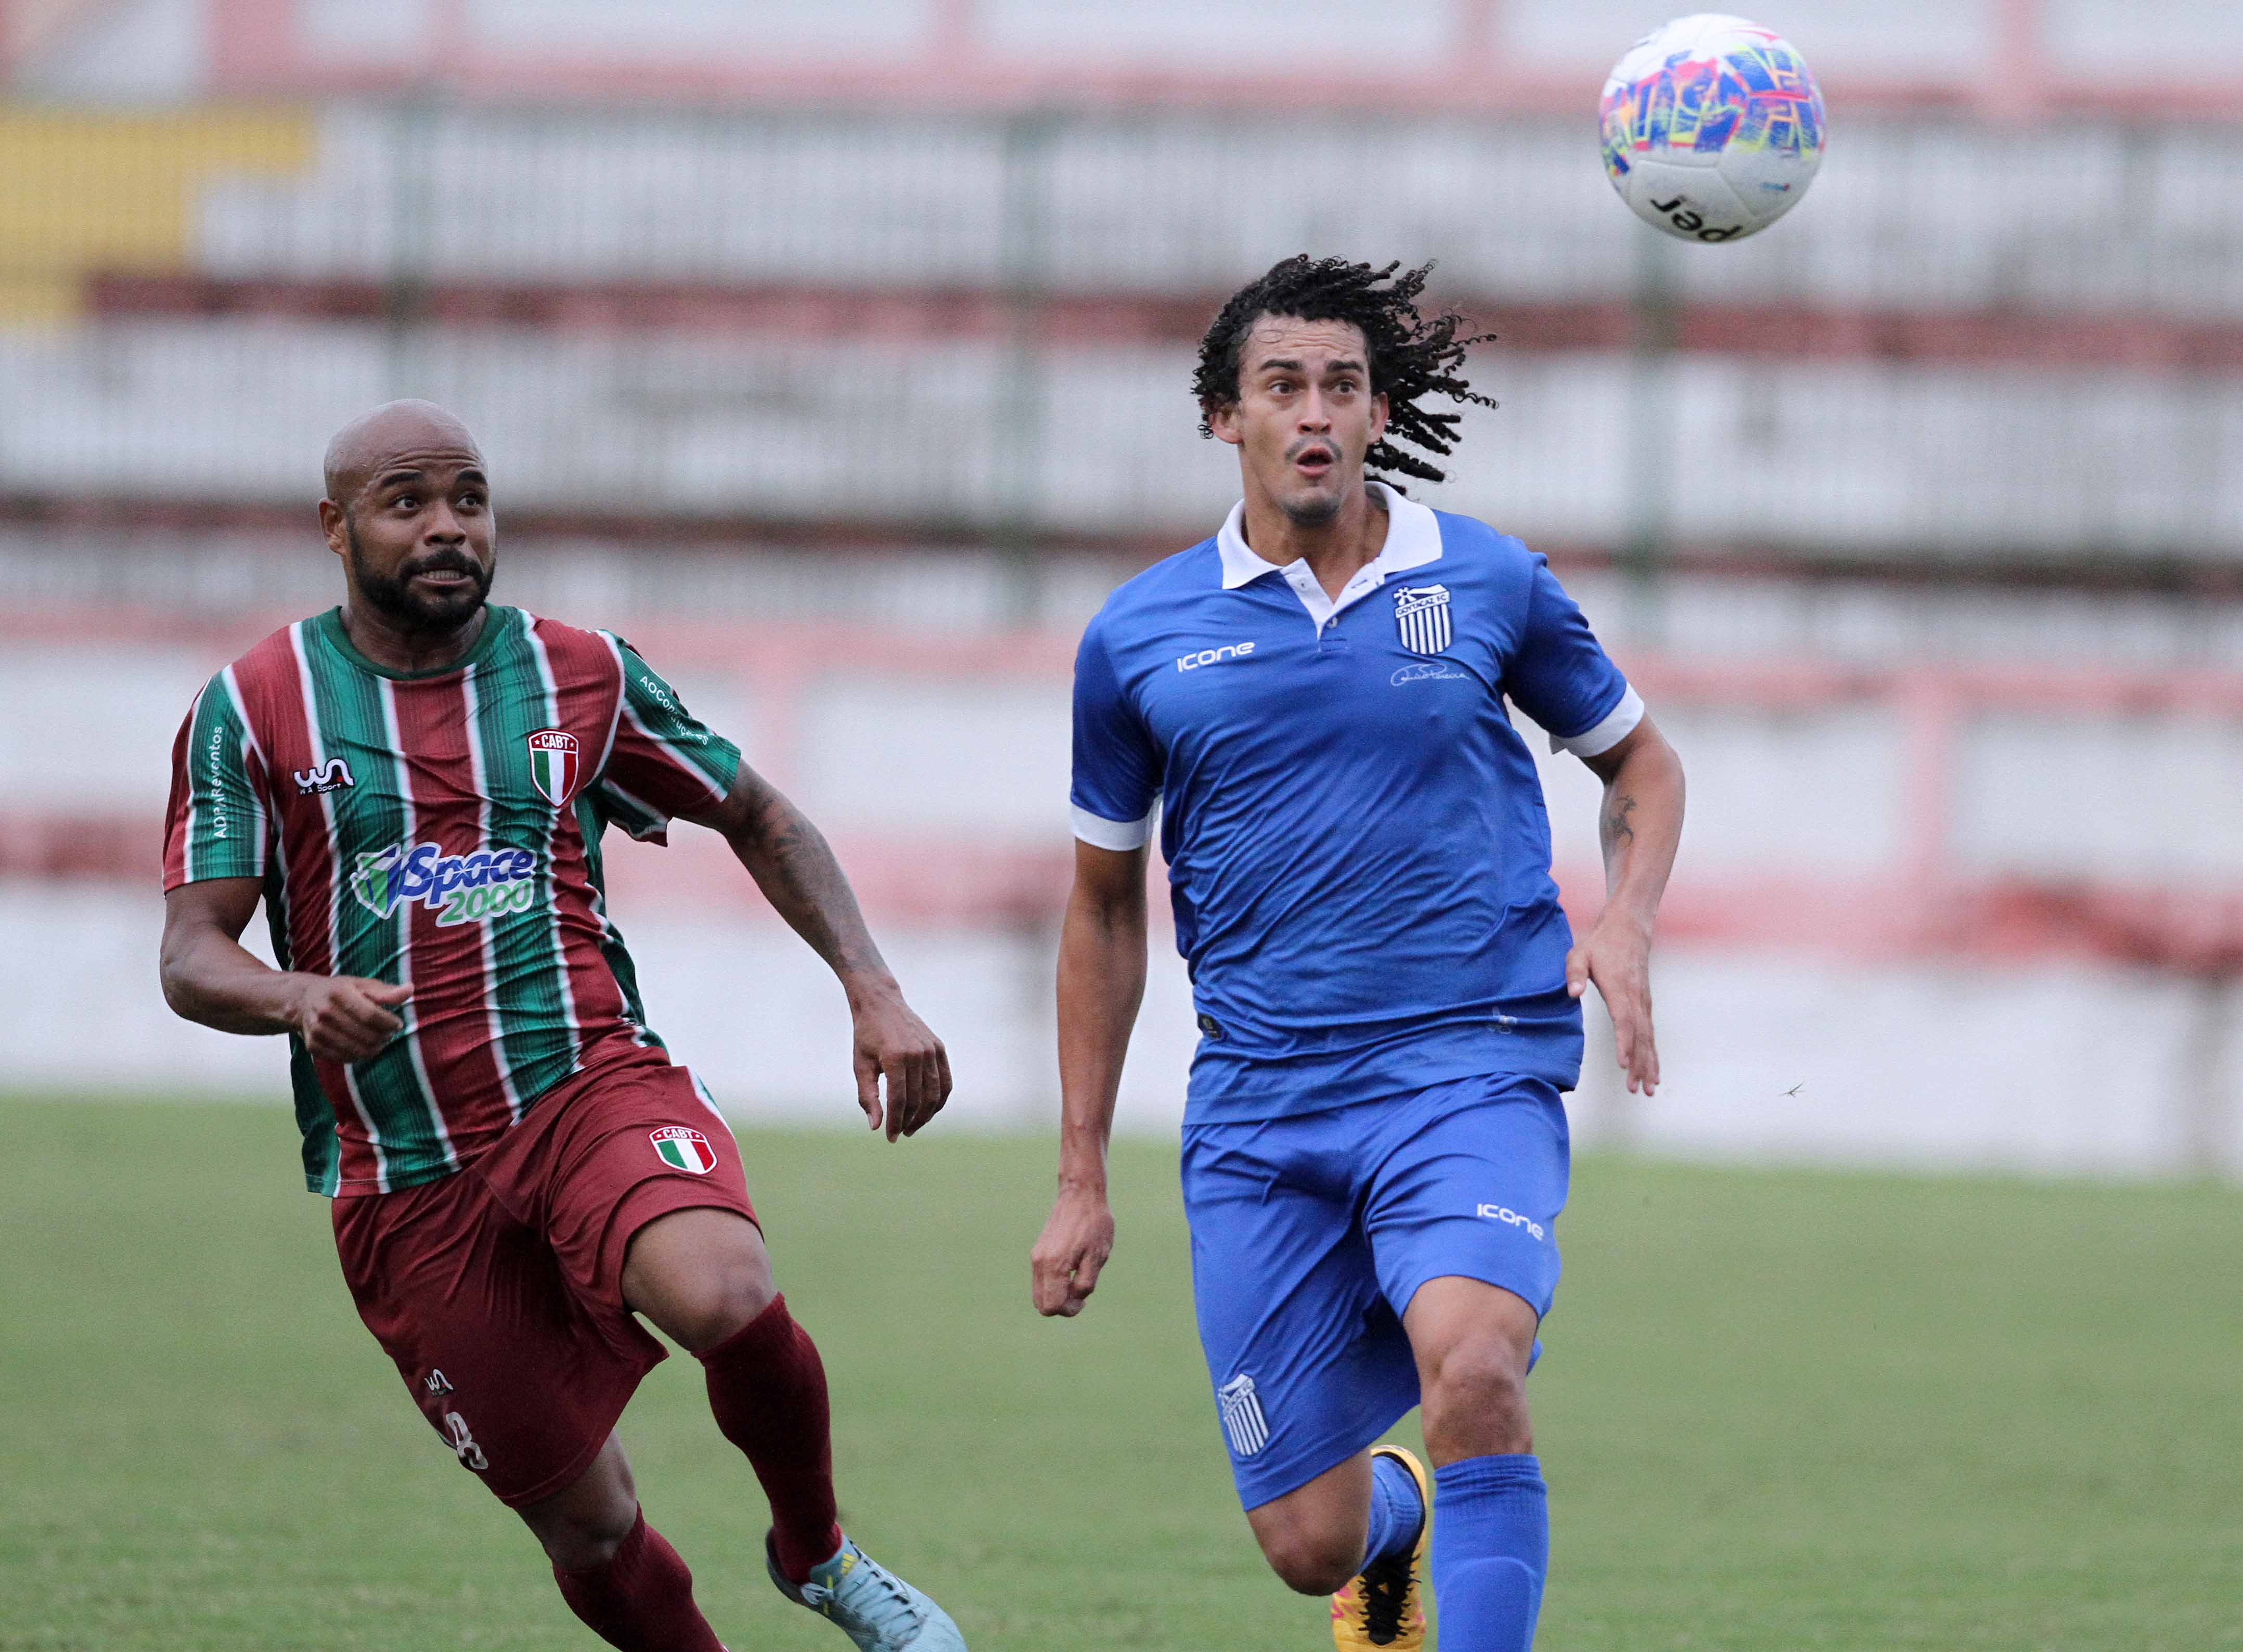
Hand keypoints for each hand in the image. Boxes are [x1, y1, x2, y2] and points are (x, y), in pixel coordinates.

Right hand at [290, 975, 410, 1063]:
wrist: (303, 1000)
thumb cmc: (340, 991)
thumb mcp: (362, 984)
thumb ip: (386, 991)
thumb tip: (410, 990)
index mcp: (338, 993)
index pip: (370, 1015)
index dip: (389, 1023)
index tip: (398, 1023)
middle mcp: (324, 1013)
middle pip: (366, 1035)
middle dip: (385, 1037)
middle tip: (390, 1033)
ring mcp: (317, 1031)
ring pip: (358, 1050)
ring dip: (376, 1048)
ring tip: (380, 1039)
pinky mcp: (313, 1046)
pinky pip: (345, 1058)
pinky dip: (360, 1055)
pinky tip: (364, 1045)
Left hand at [849, 983, 951, 1140]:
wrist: (881, 1003)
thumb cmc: (867, 1036)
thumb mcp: (861, 1066)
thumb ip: (868, 1097)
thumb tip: (875, 1126)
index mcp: (895, 1057)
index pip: (899, 1100)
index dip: (895, 1122)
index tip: (890, 1137)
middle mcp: (917, 1053)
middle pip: (918, 1099)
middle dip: (909, 1121)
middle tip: (900, 1133)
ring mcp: (931, 1050)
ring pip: (935, 1094)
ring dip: (925, 1115)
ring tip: (912, 1126)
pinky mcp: (939, 1048)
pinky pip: (945, 1082)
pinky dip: (939, 1100)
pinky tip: (928, 1111)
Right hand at [1031, 1181, 1114, 1316]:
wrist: (1080, 1195)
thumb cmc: (1094, 1225)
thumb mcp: (1097, 1257)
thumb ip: (1085, 1283)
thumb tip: (1074, 1300)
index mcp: (1055, 1265)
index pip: (1052, 1306)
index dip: (1069, 1310)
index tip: (1083, 1300)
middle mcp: (1040, 1263)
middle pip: (1041, 1304)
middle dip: (1061, 1306)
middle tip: (1080, 1292)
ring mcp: (1036, 1257)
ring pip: (1039, 1293)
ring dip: (1057, 1295)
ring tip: (1077, 1279)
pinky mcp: (1038, 1252)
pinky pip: (1041, 1280)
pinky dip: (1053, 1284)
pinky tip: (1071, 1270)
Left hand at [1566, 910, 1659, 1094]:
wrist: (1629, 929)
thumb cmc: (1600, 944)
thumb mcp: (1579, 953)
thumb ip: (1573, 973)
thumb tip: (1572, 993)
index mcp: (1620, 989)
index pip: (1624, 1021)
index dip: (1624, 1043)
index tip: (1623, 1064)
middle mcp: (1636, 999)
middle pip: (1640, 1036)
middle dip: (1638, 1064)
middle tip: (1636, 1089)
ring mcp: (1644, 1003)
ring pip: (1648, 1038)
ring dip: (1648, 1064)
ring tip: (1647, 1089)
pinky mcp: (1645, 1006)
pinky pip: (1650, 1034)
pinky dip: (1652, 1054)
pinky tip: (1653, 1073)